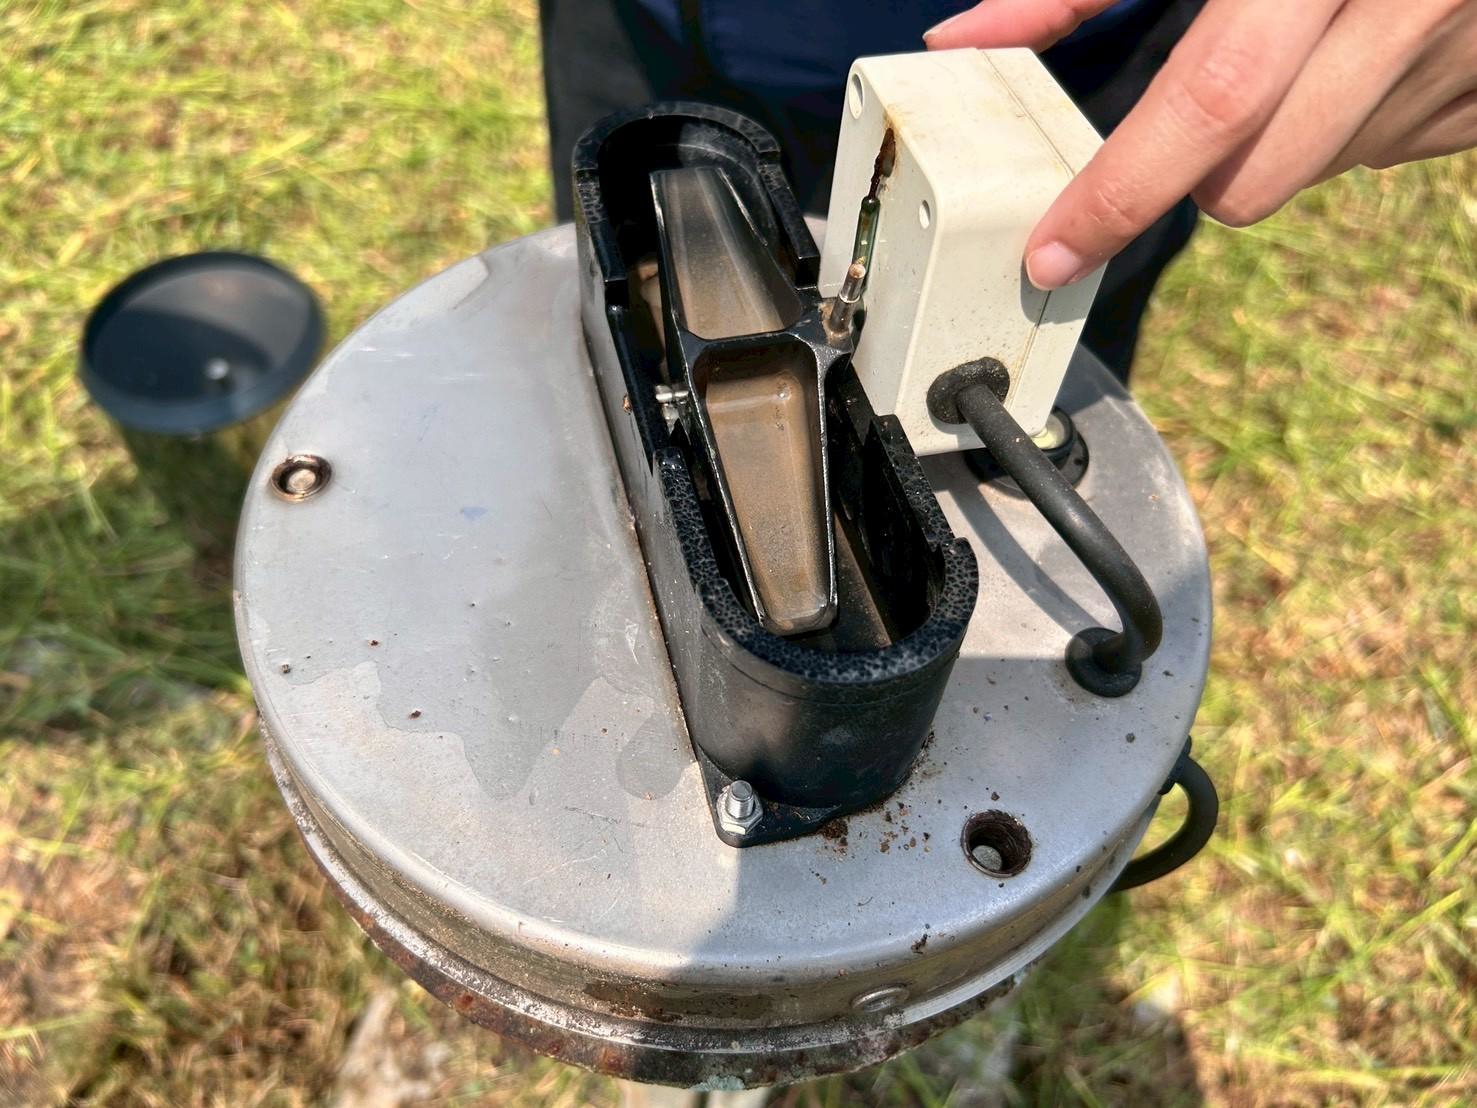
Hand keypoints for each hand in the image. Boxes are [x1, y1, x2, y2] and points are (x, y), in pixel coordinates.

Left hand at [925, 0, 1476, 288]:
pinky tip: (1359, 49)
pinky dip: (1350, 120)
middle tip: (1198, 107)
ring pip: (1314, 175)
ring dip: (1280, 139)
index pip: (1207, 103)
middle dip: (1194, 177)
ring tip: (1302, 43)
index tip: (1051, 253)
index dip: (1120, 192)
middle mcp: (1402, 6)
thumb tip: (964, 38)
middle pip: (1252, 180)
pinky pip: (1385, 152)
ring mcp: (1462, 57)